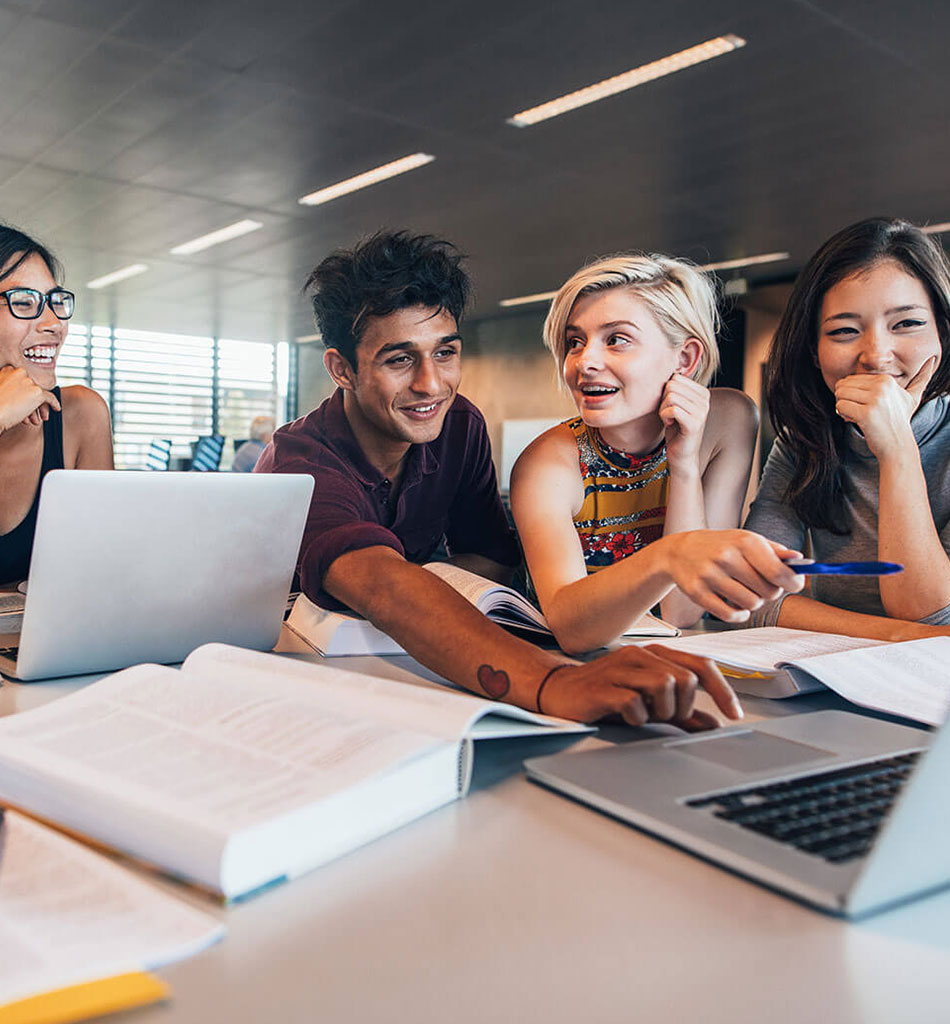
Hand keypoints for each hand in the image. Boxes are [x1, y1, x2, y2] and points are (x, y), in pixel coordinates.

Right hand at [0, 366, 59, 432]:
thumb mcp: (1, 389)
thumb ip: (10, 386)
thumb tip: (21, 393)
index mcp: (9, 369)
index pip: (23, 378)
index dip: (26, 390)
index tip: (26, 397)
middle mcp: (20, 372)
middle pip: (32, 385)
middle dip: (32, 399)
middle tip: (32, 410)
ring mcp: (29, 382)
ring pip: (40, 393)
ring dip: (40, 405)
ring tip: (38, 417)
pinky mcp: (37, 392)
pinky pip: (50, 398)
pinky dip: (54, 403)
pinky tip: (56, 409)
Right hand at [537, 646, 741, 728]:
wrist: (558, 691)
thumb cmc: (606, 694)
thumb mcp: (649, 702)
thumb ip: (681, 712)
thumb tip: (712, 725)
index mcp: (654, 654)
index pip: (700, 665)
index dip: (722, 690)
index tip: (734, 715)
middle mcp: (640, 655)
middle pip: (686, 679)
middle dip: (683, 706)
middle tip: (666, 717)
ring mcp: (620, 669)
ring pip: (665, 687)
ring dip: (661, 711)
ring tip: (644, 715)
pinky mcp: (603, 687)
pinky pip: (635, 704)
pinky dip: (636, 717)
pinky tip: (625, 717)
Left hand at [659, 371, 708, 472]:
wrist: (681, 455)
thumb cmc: (675, 429)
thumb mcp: (675, 404)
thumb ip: (674, 389)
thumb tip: (665, 369)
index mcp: (702, 392)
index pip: (675, 377)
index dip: (666, 392)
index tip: (671, 407)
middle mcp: (705, 400)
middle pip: (671, 385)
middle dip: (663, 400)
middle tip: (669, 414)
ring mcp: (701, 412)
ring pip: (670, 397)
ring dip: (663, 410)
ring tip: (670, 420)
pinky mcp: (694, 423)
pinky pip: (672, 409)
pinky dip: (664, 417)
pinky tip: (670, 425)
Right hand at [659, 529, 804, 622]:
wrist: (679, 551)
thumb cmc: (718, 546)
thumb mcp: (746, 539)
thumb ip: (774, 550)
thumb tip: (800, 561)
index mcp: (744, 542)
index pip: (779, 572)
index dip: (793, 583)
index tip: (795, 585)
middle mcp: (726, 557)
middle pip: (769, 592)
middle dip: (770, 592)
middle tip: (761, 586)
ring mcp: (710, 576)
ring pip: (751, 605)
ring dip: (753, 603)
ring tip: (744, 592)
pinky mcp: (697, 593)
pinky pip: (730, 615)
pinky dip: (739, 615)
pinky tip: (735, 606)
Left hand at [833, 357, 935, 458]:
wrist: (898, 445)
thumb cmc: (899, 421)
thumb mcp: (910, 398)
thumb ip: (920, 379)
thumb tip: (932, 361)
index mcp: (886, 380)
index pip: (852, 379)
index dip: (852, 393)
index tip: (863, 404)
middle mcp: (882, 387)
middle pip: (843, 385)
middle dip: (845, 399)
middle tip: (856, 411)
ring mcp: (875, 399)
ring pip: (840, 395)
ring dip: (843, 407)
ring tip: (855, 415)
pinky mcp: (866, 413)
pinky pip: (840, 406)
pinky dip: (842, 414)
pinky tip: (853, 420)